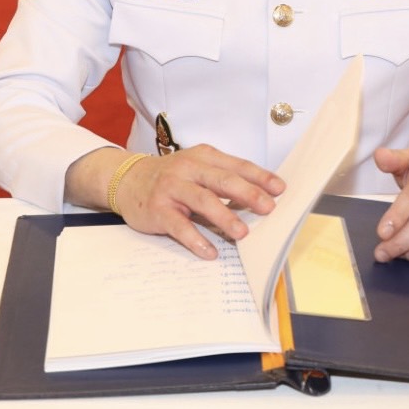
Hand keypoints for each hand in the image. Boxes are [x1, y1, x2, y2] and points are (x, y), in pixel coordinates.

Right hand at [114, 145, 285, 259]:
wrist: (128, 179)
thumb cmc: (171, 176)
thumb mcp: (197, 167)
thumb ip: (223, 177)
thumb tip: (259, 196)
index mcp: (203, 156)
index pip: (236, 166)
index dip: (260, 177)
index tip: (280, 189)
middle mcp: (188, 168)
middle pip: (223, 180)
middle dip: (249, 194)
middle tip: (269, 209)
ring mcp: (172, 189)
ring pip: (203, 201)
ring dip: (225, 217)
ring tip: (243, 233)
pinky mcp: (159, 210)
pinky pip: (180, 226)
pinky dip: (196, 240)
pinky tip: (210, 251)